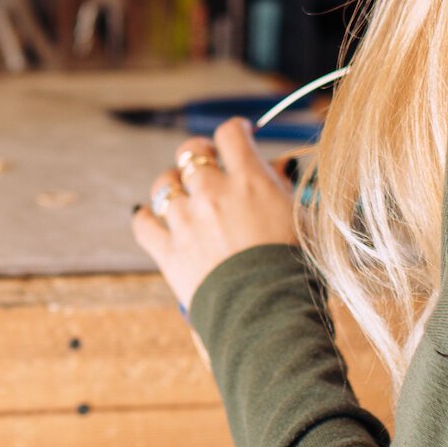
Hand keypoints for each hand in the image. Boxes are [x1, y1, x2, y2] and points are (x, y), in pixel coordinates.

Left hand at [132, 118, 305, 315]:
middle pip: (191, 152)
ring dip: (174, 185)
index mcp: (248, 181)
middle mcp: (212, 194)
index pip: (230, 134)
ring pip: (164, 184)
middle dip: (200, 154)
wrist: (269, 315)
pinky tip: (154, 220)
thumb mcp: (302, 221)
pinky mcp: (169, 252)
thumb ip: (284, 189)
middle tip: (209, 165)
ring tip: (184, 196)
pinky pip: (144, 224)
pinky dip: (147, 219)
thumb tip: (277, 168)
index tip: (239, 137)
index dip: (234, 131)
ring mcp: (186, 222)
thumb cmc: (296, 270)